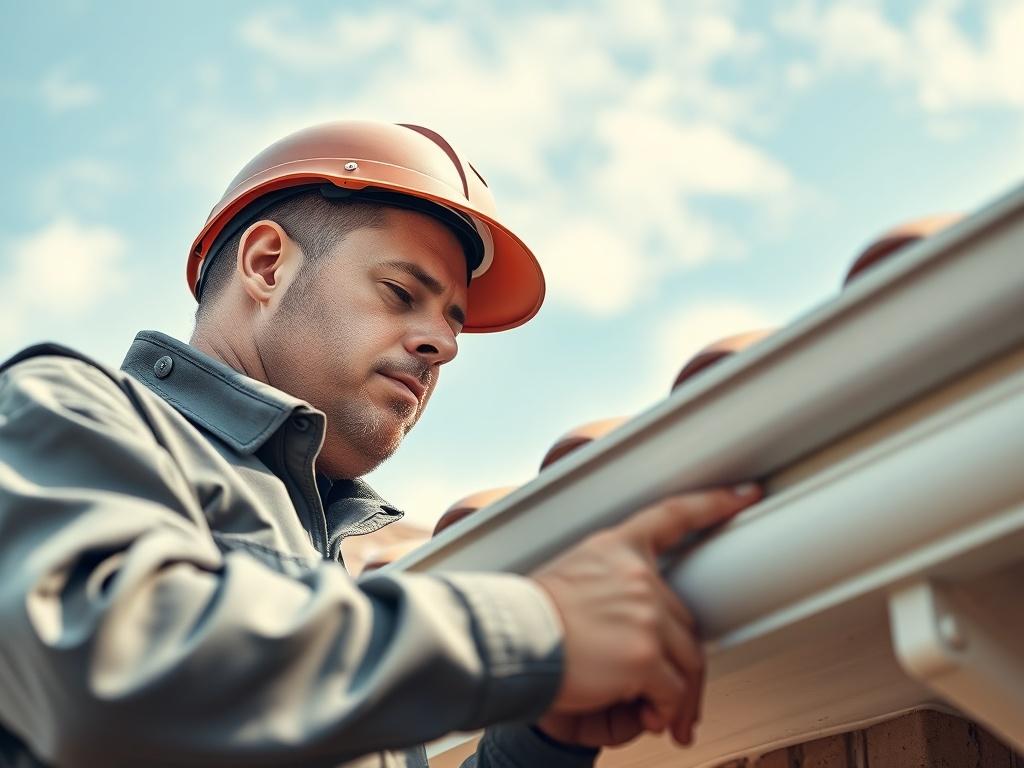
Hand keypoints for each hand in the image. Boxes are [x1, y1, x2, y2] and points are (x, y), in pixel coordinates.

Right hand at [531, 484, 761, 745]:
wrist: (508, 643)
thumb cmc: (527, 621)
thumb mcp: (569, 581)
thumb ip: (611, 592)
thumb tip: (644, 631)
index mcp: (616, 548)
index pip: (673, 515)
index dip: (714, 503)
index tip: (745, 493)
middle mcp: (637, 575)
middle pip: (685, 622)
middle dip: (682, 665)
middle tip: (675, 699)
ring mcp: (644, 613)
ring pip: (687, 661)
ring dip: (677, 696)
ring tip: (661, 717)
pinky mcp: (644, 654)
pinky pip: (672, 691)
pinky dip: (663, 710)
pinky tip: (646, 716)